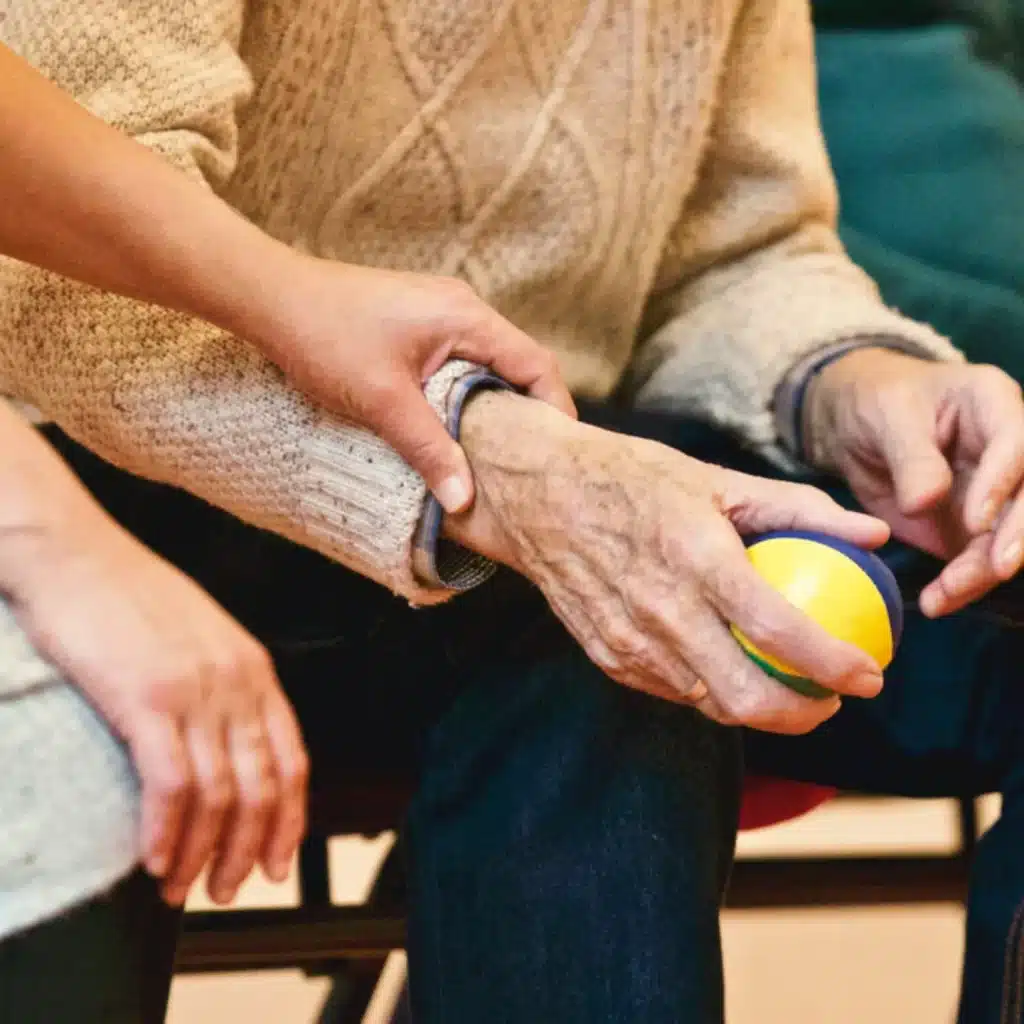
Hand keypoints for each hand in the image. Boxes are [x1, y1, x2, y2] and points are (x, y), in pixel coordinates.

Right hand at [0, 439, 307, 906]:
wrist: (75, 555)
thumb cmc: (128, 597)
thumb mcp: (200, 637)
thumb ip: (223, 686)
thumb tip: (227, 746)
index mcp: (255, 669)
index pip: (292, 761)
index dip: (289, 821)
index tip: (276, 863)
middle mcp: (236, 682)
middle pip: (262, 787)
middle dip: (248, 850)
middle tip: (227, 890)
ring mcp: (195, 690)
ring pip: (219, 795)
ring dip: (203, 854)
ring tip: (183, 889)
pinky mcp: (146, 698)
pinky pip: (170, 784)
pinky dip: (166, 833)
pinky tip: (154, 860)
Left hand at [249, 258, 575, 513]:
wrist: (269, 297)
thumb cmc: (324, 336)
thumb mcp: (382, 401)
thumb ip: (429, 449)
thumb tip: (464, 500)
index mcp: (466, 318)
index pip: (536, 365)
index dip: (555, 411)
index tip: (558, 455)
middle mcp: (462, 309)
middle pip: (518, 365)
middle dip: (528, 414)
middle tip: (530, 464)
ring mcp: (440, 313)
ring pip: (488, 366)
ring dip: (494, 407)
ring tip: (495, 455)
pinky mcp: (418, 324)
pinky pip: (461, 362)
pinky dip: (467, 395)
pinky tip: (454, 428)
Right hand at [446, 393, 890, 734]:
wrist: (537, 494)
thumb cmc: (631, 478)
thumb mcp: (716, 478)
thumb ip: (799, 508)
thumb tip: (874, 533)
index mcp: (695, 557)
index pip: (779, 630)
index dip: (834, 665)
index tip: (870, 675)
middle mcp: (660, 609)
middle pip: (745, 697)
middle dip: (804, 714)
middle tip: (832, 698)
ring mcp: (628, 641)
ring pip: (709, 704)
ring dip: (759, 708)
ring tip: (787, 686)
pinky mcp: (607, 656)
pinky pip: (673, 690)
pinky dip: (710, 690)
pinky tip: (728, 666)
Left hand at [806, 348, 1023, 616]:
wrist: (856, 425)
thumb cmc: (877, 402)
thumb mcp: (886, 416)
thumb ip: (911, 456)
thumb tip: (925, 502)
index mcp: (993, 404)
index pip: (1017, 444)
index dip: (1002, 483)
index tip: (975, 521)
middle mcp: (1009, 452)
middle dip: (1016, 536)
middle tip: (995, 568)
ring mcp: (997, 493)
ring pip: (1009, 538)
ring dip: (985, 572)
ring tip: (944, 595)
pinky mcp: (975, 529)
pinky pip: (979, 562)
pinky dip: (962, 586)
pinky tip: (937, 602)